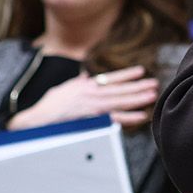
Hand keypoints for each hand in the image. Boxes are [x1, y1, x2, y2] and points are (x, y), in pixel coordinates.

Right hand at [4, 64, 158, 130]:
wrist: (37, 120)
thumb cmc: (48, 107)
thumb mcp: (63, 90)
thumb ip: (76, 84)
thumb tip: (83, 79)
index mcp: (85, 86)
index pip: (110, 78)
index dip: (127, 75)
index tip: (140, 71)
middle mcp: (91, 94)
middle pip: (120, 89)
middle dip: (138, 86)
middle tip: (154, 84)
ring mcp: (93, 107)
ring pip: (121, 101)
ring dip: (138, 98)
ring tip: (152, 95)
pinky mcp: (92, 121)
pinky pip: (115, 119)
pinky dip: (129, 117)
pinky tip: (142, 116)